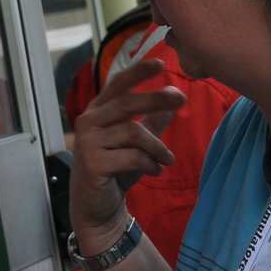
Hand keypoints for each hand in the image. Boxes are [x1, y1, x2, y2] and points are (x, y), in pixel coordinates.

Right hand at [69, 58, 184, 248]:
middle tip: (182, 98)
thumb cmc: (115, 171)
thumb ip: (151, 122)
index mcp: (96, 112)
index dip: (137, 72)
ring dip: (158, 147)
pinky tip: (155, 170)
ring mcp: (88, 143)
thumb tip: (173, 101)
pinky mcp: (93, 163)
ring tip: (167, 159)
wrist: (96, 208)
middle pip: (127, 102)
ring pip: (134, 132)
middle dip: (157, 98)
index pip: (117, 85)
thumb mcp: (136, 144)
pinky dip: (150, 164)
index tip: (160, 62)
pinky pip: (132, 156)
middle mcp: (88, 122)